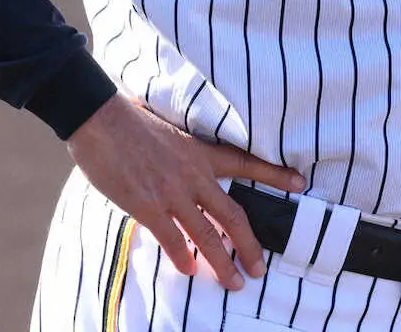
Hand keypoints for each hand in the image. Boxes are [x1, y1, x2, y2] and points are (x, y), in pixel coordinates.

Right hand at [66, 94, 305, 290]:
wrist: (101, 118)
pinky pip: (172, 239)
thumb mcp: (168, 128)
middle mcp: (193, 174)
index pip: (246, 161)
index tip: (300, 182)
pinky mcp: (148, 205)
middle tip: (259, 268)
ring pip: (206, 235)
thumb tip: (179, 160)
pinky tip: (188, 270)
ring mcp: (172, 191)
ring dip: (221, 262)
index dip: (274, 173)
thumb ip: (180, 151)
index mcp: (200, 151)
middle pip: (232, 214)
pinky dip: (182, 257)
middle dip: (249, 245)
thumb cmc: (129, 119)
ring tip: (232, 283)